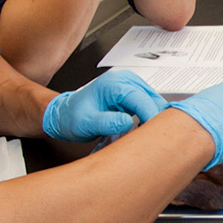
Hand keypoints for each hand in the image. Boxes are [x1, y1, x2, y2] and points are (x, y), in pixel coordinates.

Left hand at [42, 70, 166, 141]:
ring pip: (154, 103)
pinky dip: (150, 118)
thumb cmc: (72, 117)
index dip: (151, 118)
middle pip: (152, 100)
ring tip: (147, 138)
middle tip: (153, 141)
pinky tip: (144, 130)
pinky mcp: (135, 94)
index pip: (142, 100)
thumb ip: (107, 122)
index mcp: (114, 84)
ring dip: (154, 120)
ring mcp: (132, 86)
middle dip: (156, 120)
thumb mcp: (86, 123)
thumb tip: (128, 123)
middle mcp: (126, 81)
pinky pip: (149, 106)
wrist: (65, 114)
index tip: (157, 136)